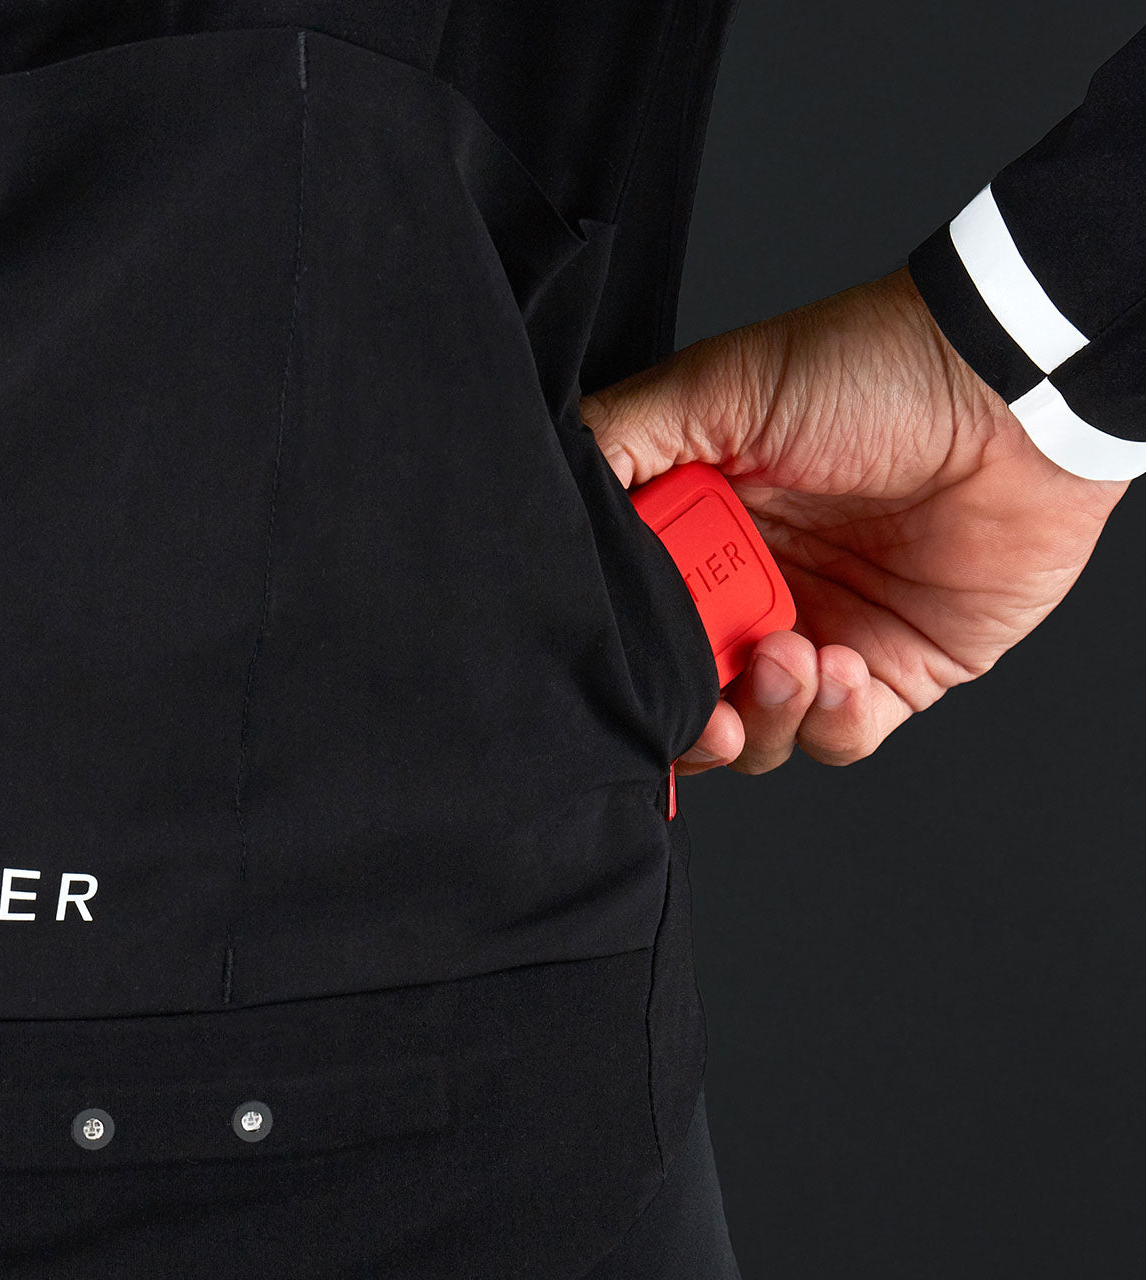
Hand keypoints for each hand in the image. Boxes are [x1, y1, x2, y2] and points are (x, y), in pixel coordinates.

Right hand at [579, 267, 1128, 775]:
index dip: (630, 659)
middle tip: (709, 704)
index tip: (632, 665)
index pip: (641, 623)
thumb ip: (619, 445)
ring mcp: (820, 634)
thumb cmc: (868, 374)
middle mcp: (752, 593)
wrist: (1011, 395)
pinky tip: (842, 667)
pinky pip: (844, 737)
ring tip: (791, 659)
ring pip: (760, 733)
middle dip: (693, 718)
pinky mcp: (891, 670)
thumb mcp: (715, 391)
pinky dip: (834, 721)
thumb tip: (538, 500)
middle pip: (690, 696)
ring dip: (766, 716)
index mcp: (702, 535)